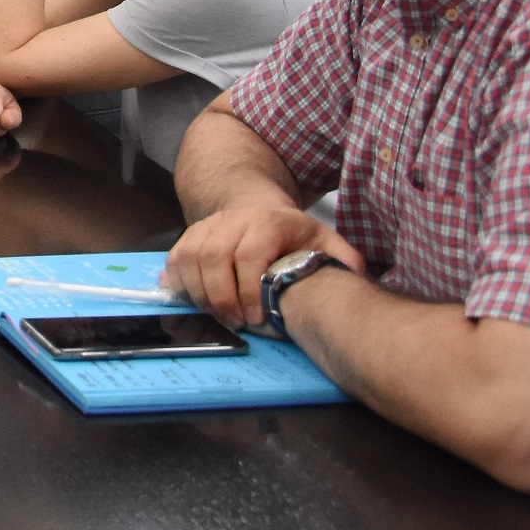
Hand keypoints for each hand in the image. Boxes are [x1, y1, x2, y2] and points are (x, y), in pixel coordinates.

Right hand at [163, 205, 367, 330]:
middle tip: (235, 322)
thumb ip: (342, 259)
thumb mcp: (324, 240)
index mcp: (271, 221)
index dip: (249, 288)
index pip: (250, 253)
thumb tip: (354, 279)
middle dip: (221, 297)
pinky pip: (175, 257)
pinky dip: (179, 281)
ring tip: (218, 316)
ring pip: (190, 257)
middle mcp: (235, 218)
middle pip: (214, 256)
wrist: (258, 207)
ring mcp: (209, 224)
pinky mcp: (190, 233)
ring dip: (200, 293)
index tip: (258, 317)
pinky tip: (192, 300)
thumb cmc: (293, 235)